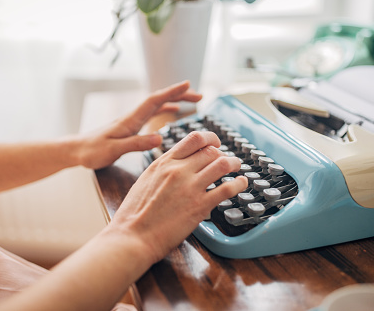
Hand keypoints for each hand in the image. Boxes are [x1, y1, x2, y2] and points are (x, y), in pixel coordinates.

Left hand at [74, 80, 201, 169]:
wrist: (76, 150)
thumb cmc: (92, 151)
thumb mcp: (114, 150)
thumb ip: (136, 144)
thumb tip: (160, 137)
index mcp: (130, 120)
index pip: (155, 100)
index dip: (172, 92)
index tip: (188, 85)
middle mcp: (133, 116)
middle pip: (160, 100)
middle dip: (179, 95)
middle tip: (199, 95)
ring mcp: (132, 121)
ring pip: (158, 106)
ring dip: (175, 101)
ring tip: (193, 101)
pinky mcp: (131, 127)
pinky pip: (153, 114)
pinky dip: (166, 110)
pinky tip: (173, 114)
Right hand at [109, 131, 247, 263]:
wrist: (132, 235)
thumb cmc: (134, 214)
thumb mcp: (145, 180)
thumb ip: (162, 169)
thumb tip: (175, 164)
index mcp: (164, 162)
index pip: (194, 139)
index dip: (210, 138)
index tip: (215, 143)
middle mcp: (178, 170)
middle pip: (210, 151)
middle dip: (222, 153)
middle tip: (227, 160)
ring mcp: (190, 187)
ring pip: (222, 164)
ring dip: (233, 164)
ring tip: (236, 167)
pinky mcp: (200, 206)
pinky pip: (226, 189)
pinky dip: (238, 184)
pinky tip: (241, 184)